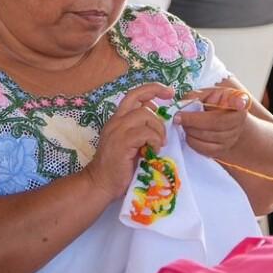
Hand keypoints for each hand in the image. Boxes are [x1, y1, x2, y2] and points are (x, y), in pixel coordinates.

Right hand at [84, 82, 174, 199]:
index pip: (134, 95)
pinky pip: (146, 132)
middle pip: (139, 99)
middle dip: (159, 102)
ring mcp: (118, 130)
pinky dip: (155, 139)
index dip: (152, 89)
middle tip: (171, 115)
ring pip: (145, 114)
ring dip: (158, 129)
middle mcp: (116, 121)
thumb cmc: (118, 167)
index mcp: (118, 119)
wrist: (101, 183)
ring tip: (159, 143)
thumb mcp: (132, 144)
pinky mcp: (123, 142)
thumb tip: (160, 120)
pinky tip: (154, 150)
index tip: (168, 92)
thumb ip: (141, 130)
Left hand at [175, 86, 249, 158]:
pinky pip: (204, 148)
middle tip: (178, 117)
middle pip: (216, 122)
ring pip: (208, 136)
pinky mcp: (222, 150)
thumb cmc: (214, 103)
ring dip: (190, 130)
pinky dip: (192, 141)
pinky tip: (188, 133)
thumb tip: (183, 104)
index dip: (240, 102)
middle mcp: (239, 120)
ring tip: (182, 123)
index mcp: (238, 101)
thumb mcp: (208, 93)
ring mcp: (232, 137)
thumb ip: (197, 96)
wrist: (223, 121)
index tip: (240, 103)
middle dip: (193, 120)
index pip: (241, 101)